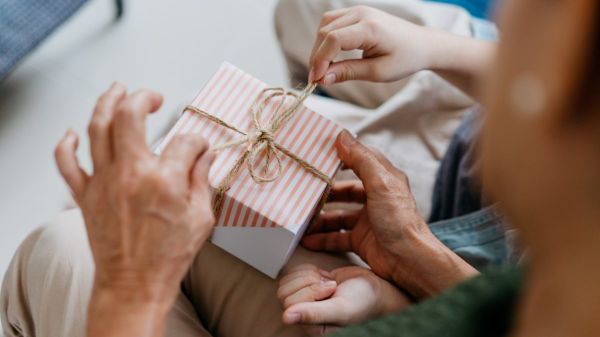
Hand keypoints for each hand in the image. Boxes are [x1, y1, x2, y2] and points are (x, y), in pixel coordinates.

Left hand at [54, 83, 215, 305]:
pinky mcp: (85, 195)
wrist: (134, 284)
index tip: (199, 148)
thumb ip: (202, 180)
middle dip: (143, 98)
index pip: (185, 141)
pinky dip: (66, 144)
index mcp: (164, 181)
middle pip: (130, 116)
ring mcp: (103, 182)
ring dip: (107, 102)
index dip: (197, 141)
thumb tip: (206, 155)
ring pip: (97, 128)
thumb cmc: (167, 256)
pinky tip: (72, 133)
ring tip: (117, 89)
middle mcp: (130, 174)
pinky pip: (67, 163)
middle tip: (153, 97)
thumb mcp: (201, 218)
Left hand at [278, 264, 409, 329]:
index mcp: (310, 327)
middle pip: (284, 292)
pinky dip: (310, 269)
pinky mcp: (307, 285)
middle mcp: (305, 316)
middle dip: (310, 282)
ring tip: (329, 283)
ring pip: (287, 281)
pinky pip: (294, 272)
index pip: (289, 304)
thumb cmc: (363, 302)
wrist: (377, 288)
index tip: (331, 291)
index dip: (310, 292)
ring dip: (310, 276)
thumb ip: (314, 313)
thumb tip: (286, 318)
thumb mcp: (340, 308)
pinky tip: (326, 277)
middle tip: (330, 286)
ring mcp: (305, 300)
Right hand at [302, 131, 477, 297]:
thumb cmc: (399, 220)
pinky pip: (337, 237)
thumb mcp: (380, 184)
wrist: (410, 262)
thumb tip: (342, 135)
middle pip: (346, 190)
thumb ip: (361, 160)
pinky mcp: (362, 241)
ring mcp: (368, 221)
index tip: (319, 154)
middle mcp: (376, 198)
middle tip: (304, 191)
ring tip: (301, 218)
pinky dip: (322, 238)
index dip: (342, 155)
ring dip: (320, 217)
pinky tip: (307, 239)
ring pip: (338, 215)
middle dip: (325, 191)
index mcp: (384, 180)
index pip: (361, 160)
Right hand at [308, 5, 436, 84]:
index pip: (334, 40)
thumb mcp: (377, 72)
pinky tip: (330, 55)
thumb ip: (348, 73)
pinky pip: (332, 22)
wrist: (422, 44)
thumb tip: (322, 79)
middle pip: (325, 32)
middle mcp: (362, 13)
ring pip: (325, 25)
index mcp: (370, 28)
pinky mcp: (357, 12)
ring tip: (323, 68)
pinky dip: (325, 39)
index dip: (320, 60)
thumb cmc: (405, 59)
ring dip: (319, 47)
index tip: (316, 81)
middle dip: (317, 57)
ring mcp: (359, 10)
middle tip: (317, 80)